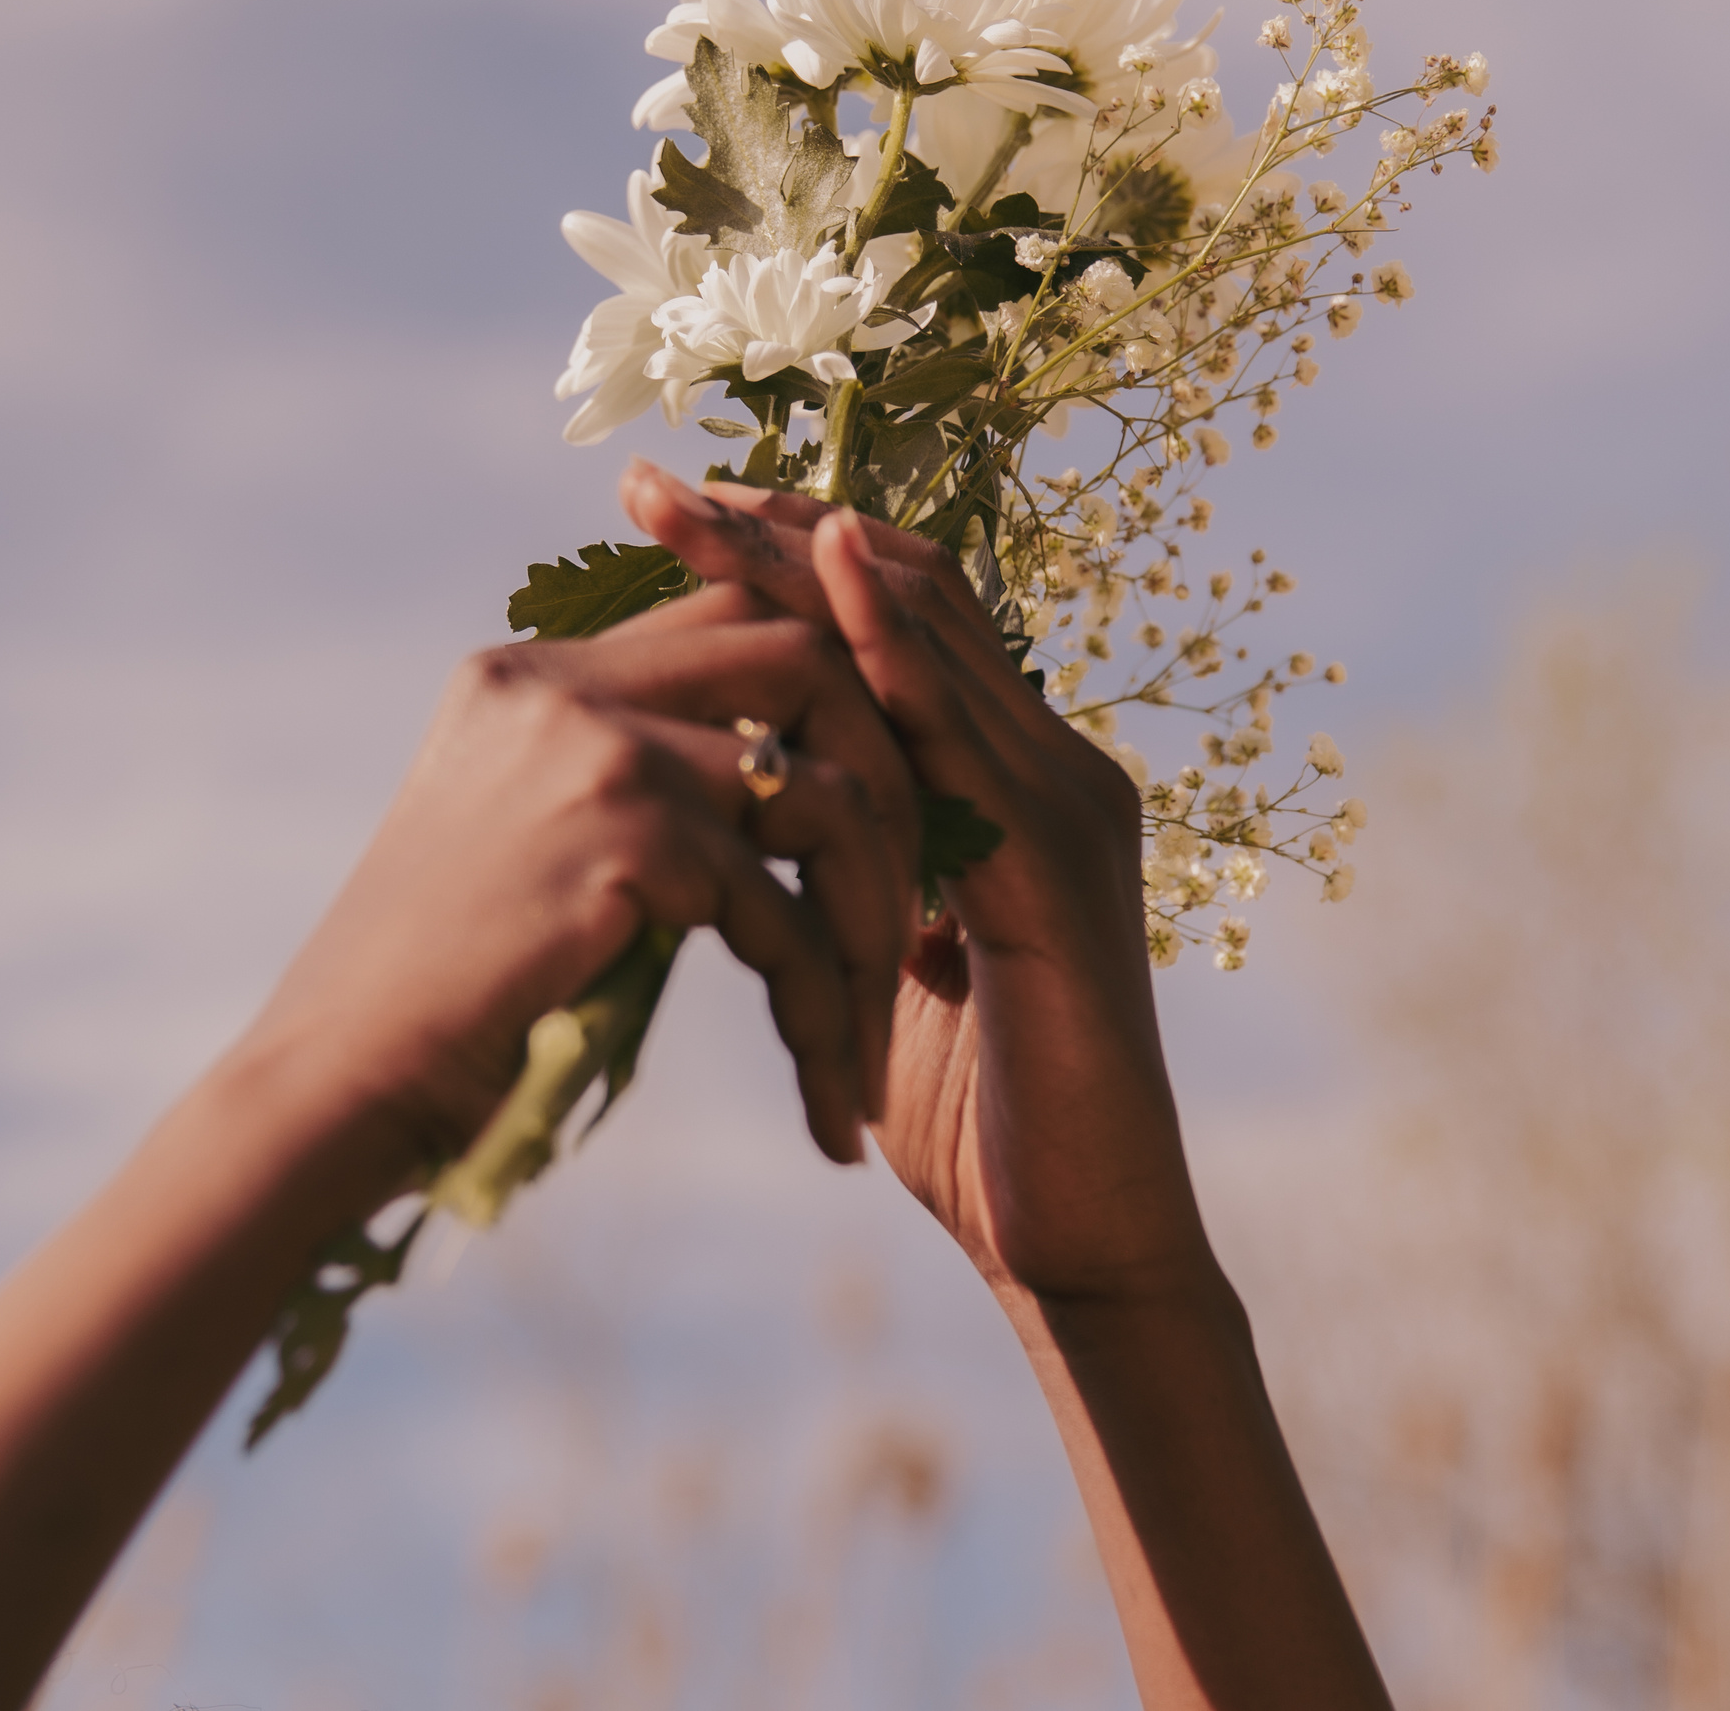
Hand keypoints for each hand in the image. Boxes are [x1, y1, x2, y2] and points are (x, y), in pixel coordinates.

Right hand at [243, 599, 912, 1202]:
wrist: (327, 1096)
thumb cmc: (435, 1007)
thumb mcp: (523, 854)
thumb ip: (623, 790)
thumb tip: (771, 786)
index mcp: (534, 674)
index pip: (730, 607)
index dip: (836, 678)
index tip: (900, 785)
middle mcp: (562, 683)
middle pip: (802, 650)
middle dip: (892, 770)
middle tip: (921, 899)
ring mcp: (590, 747)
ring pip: (820, 781)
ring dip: (875, 908)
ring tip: (878, 1024)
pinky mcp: (618, 836)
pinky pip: (783, 909)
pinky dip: (824, 1006)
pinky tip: (830, 1101)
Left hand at [620, 464, 1208, 1307]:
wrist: (1077, 1250)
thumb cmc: (970, 1112)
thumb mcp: (881, 951)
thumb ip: (843, 861)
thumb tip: (749, 800)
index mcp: (1007, 774)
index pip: (894, 618)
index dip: (783, 553)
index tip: (665, 510)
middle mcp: (1048, 764)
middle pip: (907, 599)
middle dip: (772, 533)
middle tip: (652, 480)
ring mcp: (1066, 809)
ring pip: (933, 646)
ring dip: (812, 571)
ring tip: (705, 512)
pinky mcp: (1063, 877)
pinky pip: (972, 746)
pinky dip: (904, 664)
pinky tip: (834, 607)